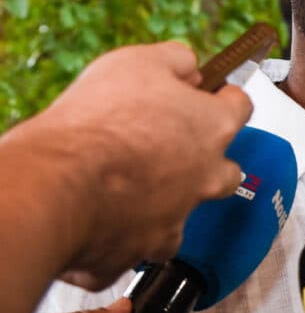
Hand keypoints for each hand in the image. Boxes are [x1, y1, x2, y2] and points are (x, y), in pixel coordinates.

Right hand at [25, 41, 251, 288]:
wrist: (57, 183)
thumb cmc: (99, 121)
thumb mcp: (140, 62)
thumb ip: (176, 60)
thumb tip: (189, 66)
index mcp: (213, 128)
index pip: (240, 107)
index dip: (225, 97)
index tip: (213, 94)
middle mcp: (206, 177)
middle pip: (225, 171)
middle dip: (206, 161)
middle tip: (170, 147)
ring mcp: (176, 219)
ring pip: (183, 214)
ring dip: (165, 204)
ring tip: (129, 188)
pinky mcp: (139, 252)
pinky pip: (137, 248)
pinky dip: (122, 238)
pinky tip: (99, 222)